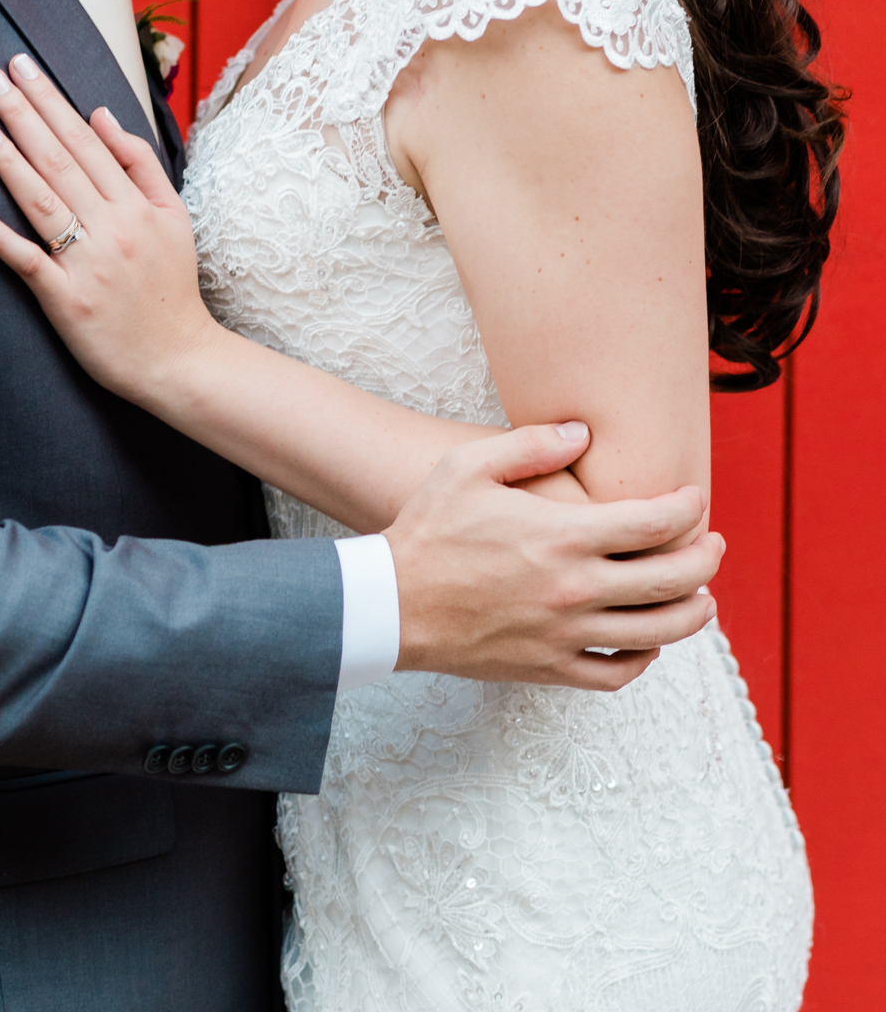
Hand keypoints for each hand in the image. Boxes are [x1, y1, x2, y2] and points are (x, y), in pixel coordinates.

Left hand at [0, 54, 217, 404]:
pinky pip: (31, 264)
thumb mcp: (174, 215)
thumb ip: (140, 163)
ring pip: (44, 202)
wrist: (180, 358)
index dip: (51, 101)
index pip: (85, 140)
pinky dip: (1, 239)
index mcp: (135, 204)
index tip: (22, 67)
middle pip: (60, 160)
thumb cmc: (171, 285)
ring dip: (8, 161)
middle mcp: (113, 227)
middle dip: (23, 113)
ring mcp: (88, 265)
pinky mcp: (68, 302)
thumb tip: (100, 115)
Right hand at [386, 422, 721, 689]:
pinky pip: (617, 673)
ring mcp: (566, 634)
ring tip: (702, 598)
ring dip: (692, 614)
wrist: (393, 604)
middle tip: (713, 545)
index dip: (685, 509)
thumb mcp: (469, 466)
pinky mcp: (550, 667)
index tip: (694, 499)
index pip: (652, 524)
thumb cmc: (429, 530)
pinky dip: (644, 658)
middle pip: (671, 580)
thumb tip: (582, 433)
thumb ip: (531, 445)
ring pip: (658, 632)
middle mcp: (575, 588)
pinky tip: (647, 640)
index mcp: (562, 536)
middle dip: (705, 559)